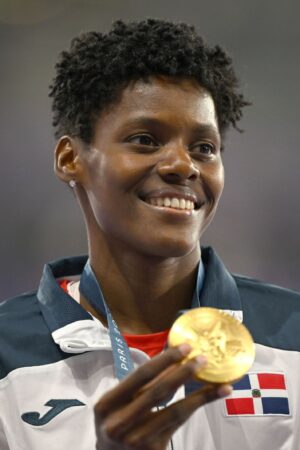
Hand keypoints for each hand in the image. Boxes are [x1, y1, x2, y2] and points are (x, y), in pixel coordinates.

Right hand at [94, 344, 231, 449]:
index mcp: (108, 404)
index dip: (165, 360)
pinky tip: (213, 397)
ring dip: (200, 394)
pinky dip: (196, 408)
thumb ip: (140, 384)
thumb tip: (174, 359)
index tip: (185, 347)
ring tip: (220, 381)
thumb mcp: (117, 401)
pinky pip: (179, 423)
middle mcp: (120, 423)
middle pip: (159, 392)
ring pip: (175, 411)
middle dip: (183, 373)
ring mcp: (138, 440)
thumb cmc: (114, 421)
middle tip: (203, 358)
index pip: (141, 375)